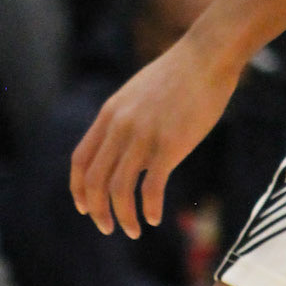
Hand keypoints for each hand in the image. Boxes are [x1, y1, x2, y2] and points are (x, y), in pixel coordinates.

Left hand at [71, 31, 239, 238]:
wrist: (206, 56)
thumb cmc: (179, 75)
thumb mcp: (138, 93)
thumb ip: (126, 119)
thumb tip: (125, 145)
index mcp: (110, 114)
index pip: (80, 160)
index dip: (79, 189)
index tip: (86, 208)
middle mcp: (120, 127)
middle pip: (95, 181)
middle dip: (98, 211)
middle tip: (109, 229)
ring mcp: (143, 135)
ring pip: (119, 189)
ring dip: (123, 216)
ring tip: (134, 229)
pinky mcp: (170, 144)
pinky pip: (151, 187)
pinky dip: (149, 208)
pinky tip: (154, 218)